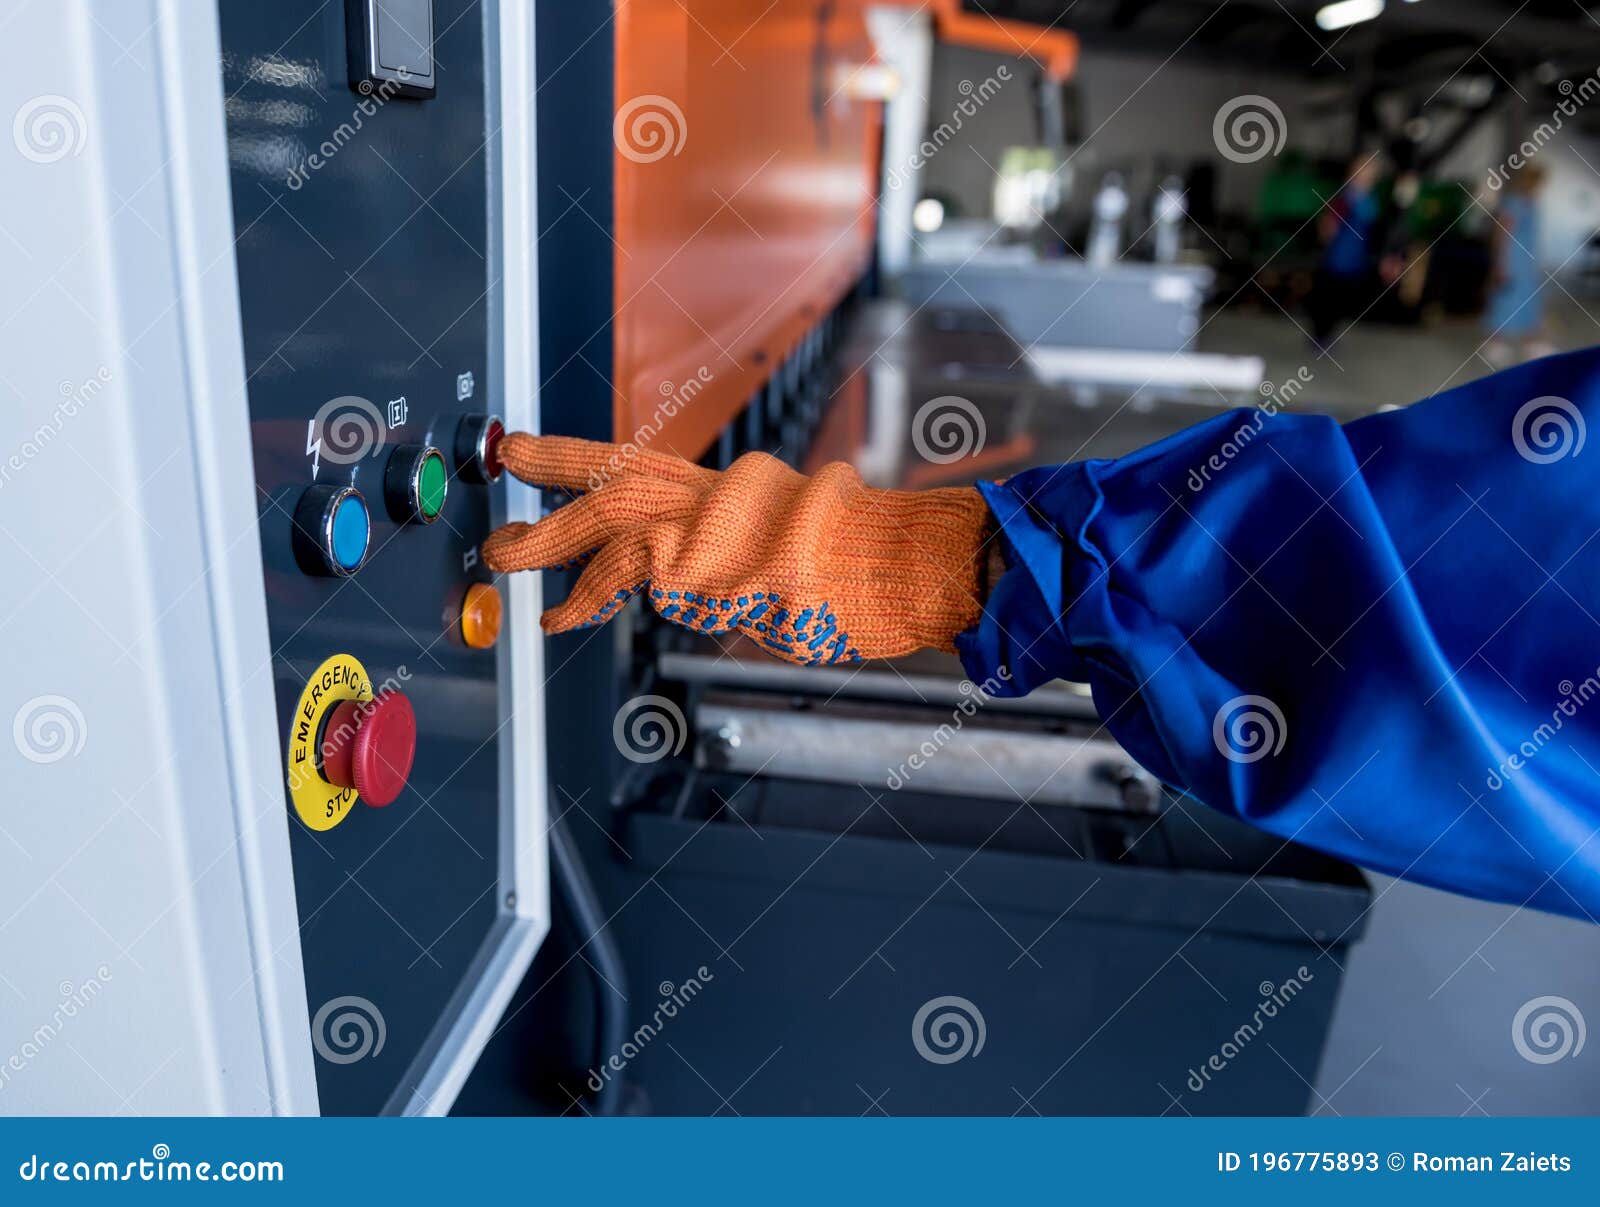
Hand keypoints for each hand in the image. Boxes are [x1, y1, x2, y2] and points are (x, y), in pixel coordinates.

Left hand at [481, 435, 995, 664]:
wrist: (905, 569)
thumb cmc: (868, 567)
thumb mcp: (798, 533)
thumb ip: (735, 541)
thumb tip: (677, 573)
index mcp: (734, 485)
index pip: (641, 464)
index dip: (578, 458)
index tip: (529, 452)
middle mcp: (718, 494)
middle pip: (614, 476)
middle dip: (548, 476)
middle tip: (502, 480)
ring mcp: (709, 528)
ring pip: (606, 530)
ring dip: (544, 547)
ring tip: (504, 558)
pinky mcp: (703, 569)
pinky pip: (632, 589)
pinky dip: (590, 603)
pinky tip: (561, 616)